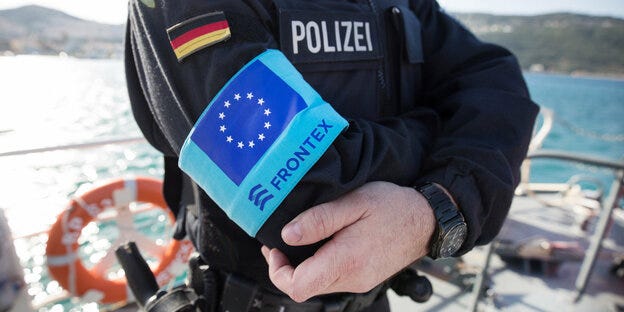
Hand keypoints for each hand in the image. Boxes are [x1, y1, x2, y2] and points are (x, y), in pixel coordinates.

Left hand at [260, 181, 435, 301]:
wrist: (428, 220)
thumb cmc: (393, 207)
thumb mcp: (354, 202)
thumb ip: (319, 219)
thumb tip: (287, 235)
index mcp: (346, 262)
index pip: (298, 286)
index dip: (278, 270)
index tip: (275, 248)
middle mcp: (352, 279)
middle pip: (305, 288)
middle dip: (287, 267)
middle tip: (281, 241)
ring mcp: (359, 281)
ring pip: (318, 285)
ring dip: (303, 266)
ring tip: (300, 239)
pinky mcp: (364, 278)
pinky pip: (333, 279)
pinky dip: (319, 265)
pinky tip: (321, 244)